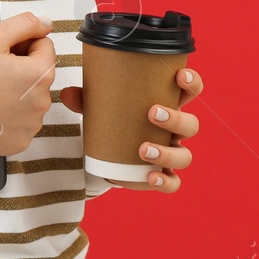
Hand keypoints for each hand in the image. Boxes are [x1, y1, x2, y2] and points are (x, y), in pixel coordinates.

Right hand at [0, 12, 55, 155]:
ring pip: (31, 97)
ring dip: (16, 92)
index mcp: (40, 75)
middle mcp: (42, 103)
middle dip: (20, 68)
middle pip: (38, 73)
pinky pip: (21, 121)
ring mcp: (31, 126)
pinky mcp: (20, 142)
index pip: (44, 46)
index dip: (21, 44)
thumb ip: (25, 23)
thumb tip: (45, 23)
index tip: (2, 53)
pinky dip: (9, 115)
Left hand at [60, 65, 202, 191]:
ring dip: (168, 152)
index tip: (179, 75)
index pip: (190, 91)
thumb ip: (85, 99)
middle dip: (176, 118)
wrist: (109, 155)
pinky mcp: (163, 177)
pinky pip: (174, 183)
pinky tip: (151, 176)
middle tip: (151, 113)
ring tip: (143, 149)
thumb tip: (67, 93)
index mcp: (168, 105)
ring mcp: (171, 155)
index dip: (191, 82)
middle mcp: (175, 131)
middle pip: (191, 125)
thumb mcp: (101, 107)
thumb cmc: (113, 120)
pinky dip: (165, 181)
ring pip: (185, 156)